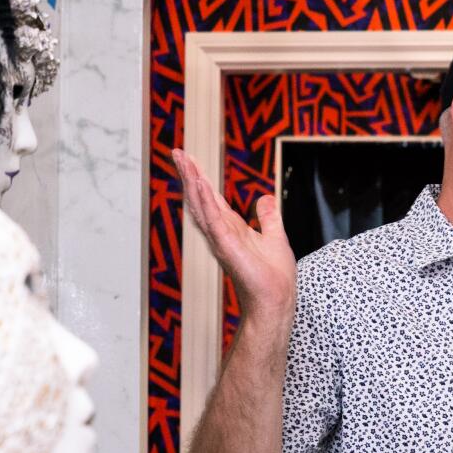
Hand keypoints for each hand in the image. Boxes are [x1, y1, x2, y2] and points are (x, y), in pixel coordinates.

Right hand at [173, 148, 296, 316]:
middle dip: (189, 174)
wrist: (276, 300)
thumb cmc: (274, 277)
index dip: (200, 177)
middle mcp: (221, 232)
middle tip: (177, 152)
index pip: (212, 198)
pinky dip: (206, 202)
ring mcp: (221, 239)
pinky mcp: (227, 247)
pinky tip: (201, 184)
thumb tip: (265, 198)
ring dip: (192, 182)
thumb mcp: (275, 236)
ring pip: (202, 206)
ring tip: (183, 161)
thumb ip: (268, 217)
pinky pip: (213, 221)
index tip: (189, 159)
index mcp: (231, 228)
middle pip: (201, 198)